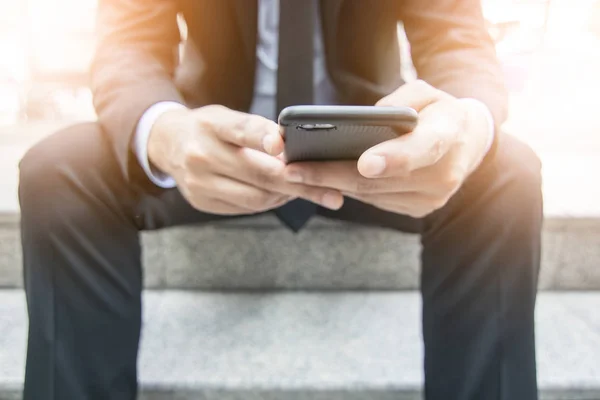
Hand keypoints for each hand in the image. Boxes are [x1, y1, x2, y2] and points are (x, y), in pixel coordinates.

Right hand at [148, 105, 343, 214]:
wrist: (168, 144)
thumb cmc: (210, 129)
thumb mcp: (228, 118)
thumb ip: (257, 131)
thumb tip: (294, 152)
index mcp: (211, 126)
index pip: (240, 130)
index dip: (262, 136)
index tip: (282, 144)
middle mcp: (201, 155)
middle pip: (258, 174)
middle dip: (299, 184)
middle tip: (330, 192)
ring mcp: (199, 183)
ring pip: (256, 198)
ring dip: (286, 196)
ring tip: (307, 191)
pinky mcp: (201, 203)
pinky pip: (246, 208)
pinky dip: (269, 203)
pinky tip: (281, 196)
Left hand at [282, 80, 492, 217]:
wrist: (466, 144)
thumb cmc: (438, 112)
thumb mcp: (427, 93)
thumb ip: (401, 100)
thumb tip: (365, 121)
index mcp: (448, 136)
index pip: (421, 149)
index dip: (393, 158)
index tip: (364, 163)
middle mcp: (442, 174)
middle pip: (379, 180)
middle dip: (331, 175)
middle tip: (294, 170)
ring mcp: (430, 198)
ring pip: (371, 195)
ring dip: (331, 185)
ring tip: (296, 173)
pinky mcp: (417, 210)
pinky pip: (375, 201)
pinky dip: (348, 189)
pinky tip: (321, 179)